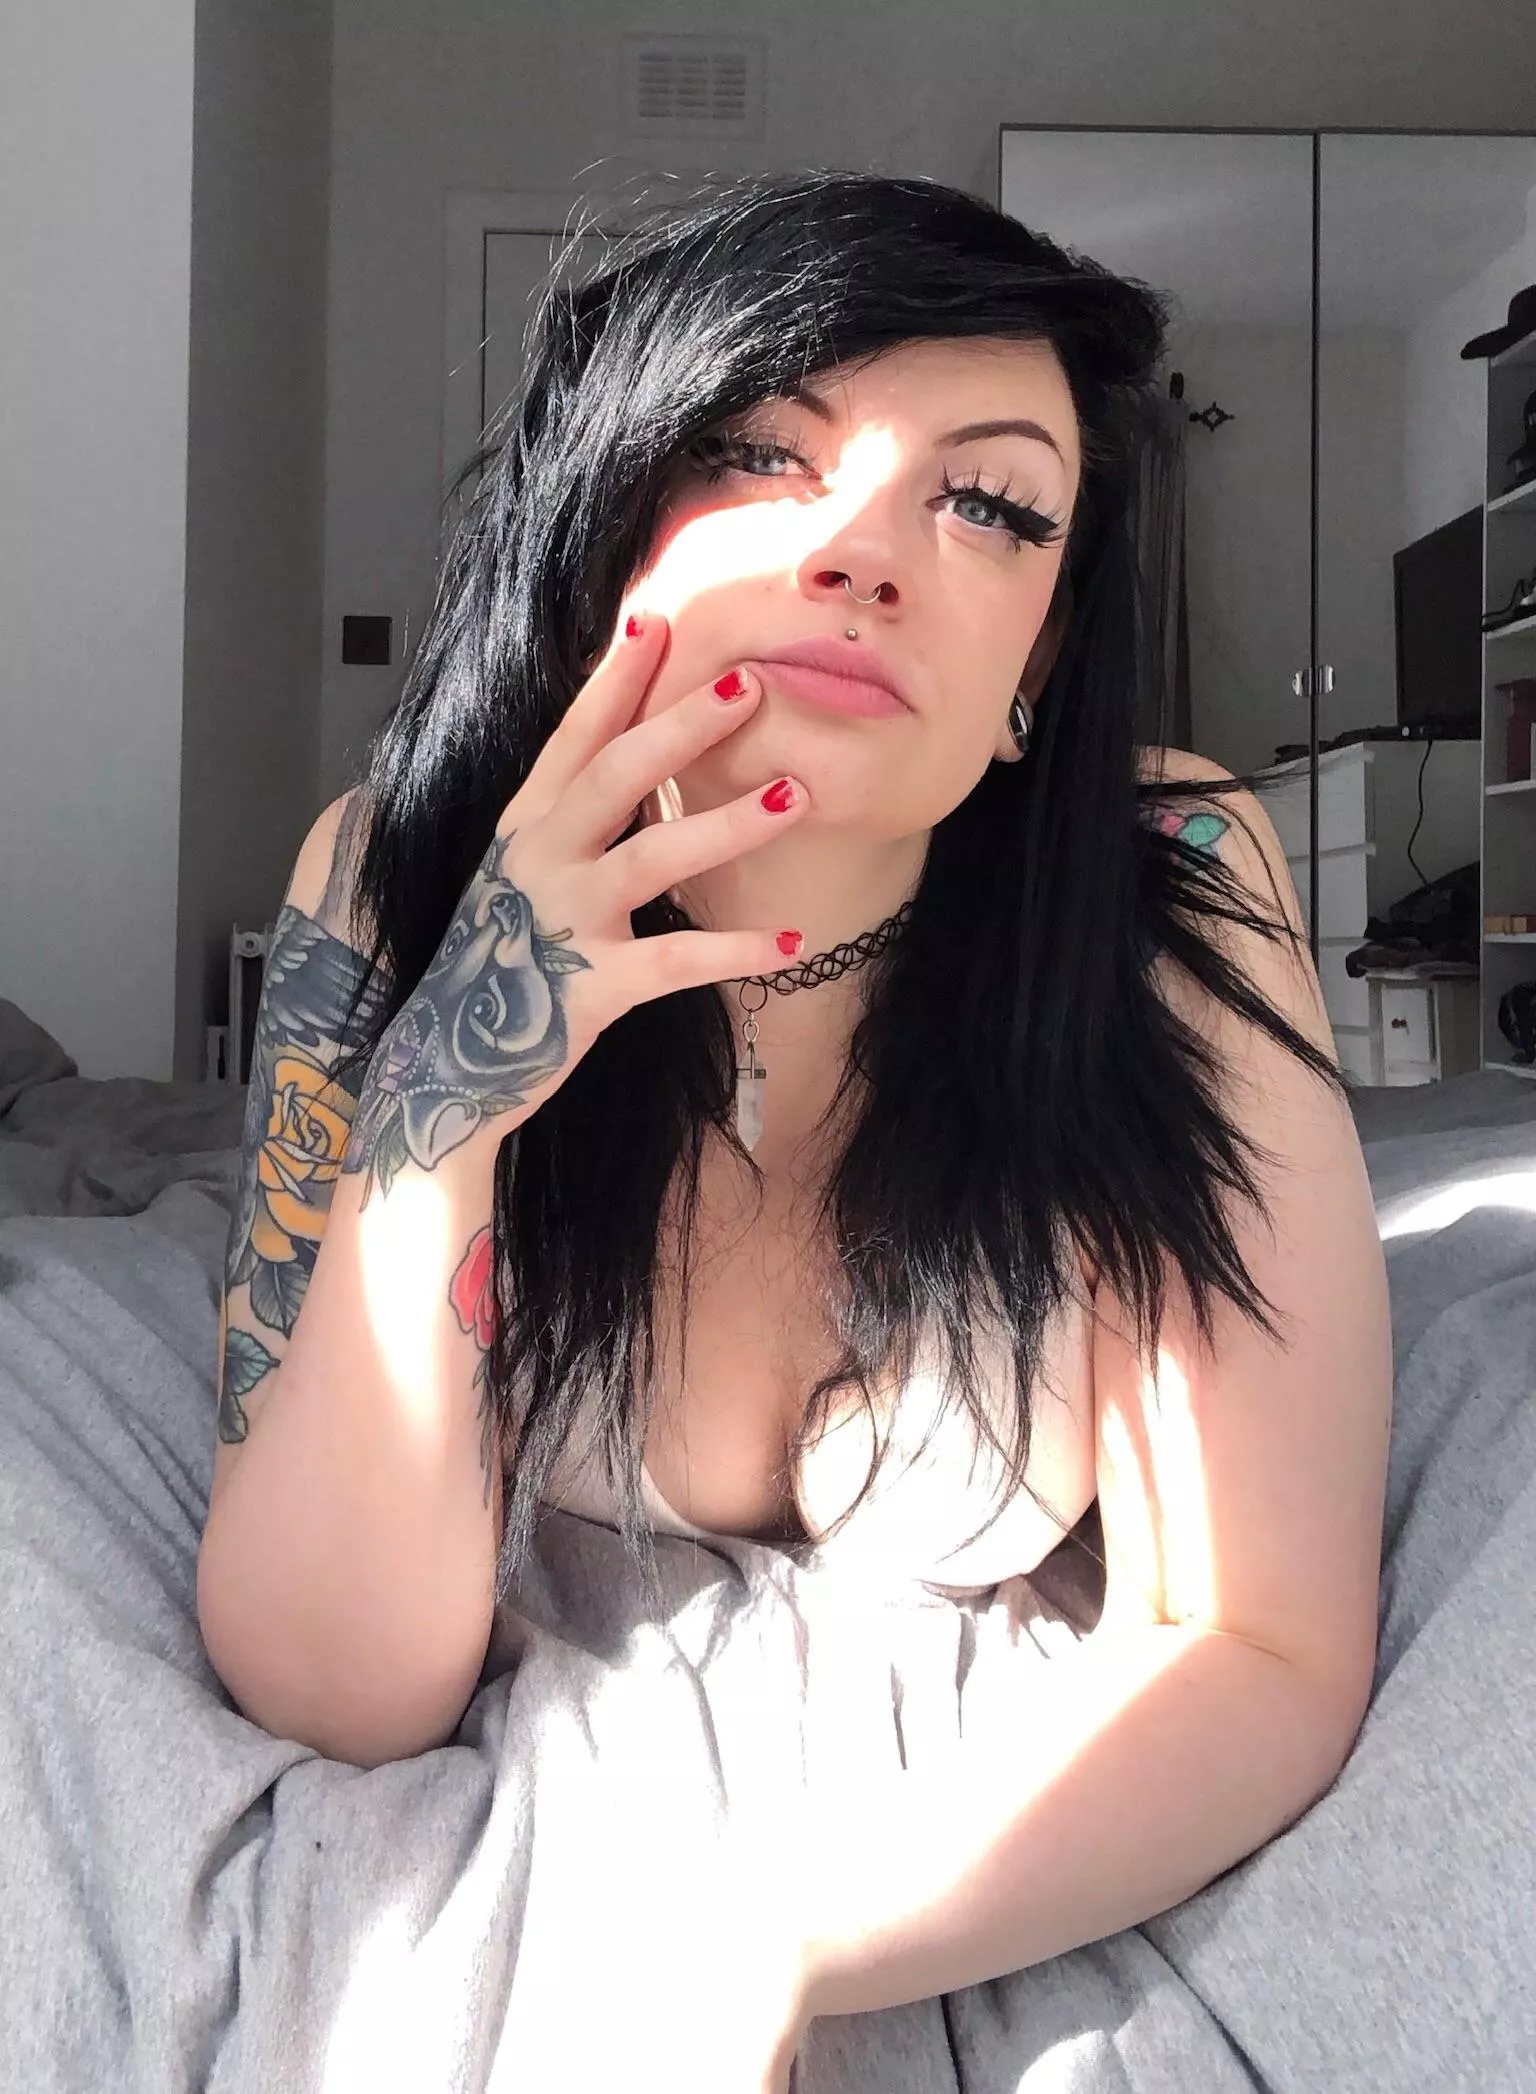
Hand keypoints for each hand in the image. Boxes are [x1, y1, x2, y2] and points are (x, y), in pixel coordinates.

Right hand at [342, 610, 810, 1197]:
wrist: (445, 1065)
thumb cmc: (498, 964)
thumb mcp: (522, 876)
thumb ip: (568, 820)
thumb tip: (628, 759)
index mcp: (524, 825)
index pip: (575, 735)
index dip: (616, 678)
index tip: (659, 619)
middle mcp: (538, 860)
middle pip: (616, 775)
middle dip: (682, 726)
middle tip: (750, 684)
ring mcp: (562, 921)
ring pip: (654, 857)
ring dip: (728, 823)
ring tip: (796, 794)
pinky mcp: (590, 988)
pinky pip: (676, 961)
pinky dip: (737, 951)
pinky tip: (794, 941)